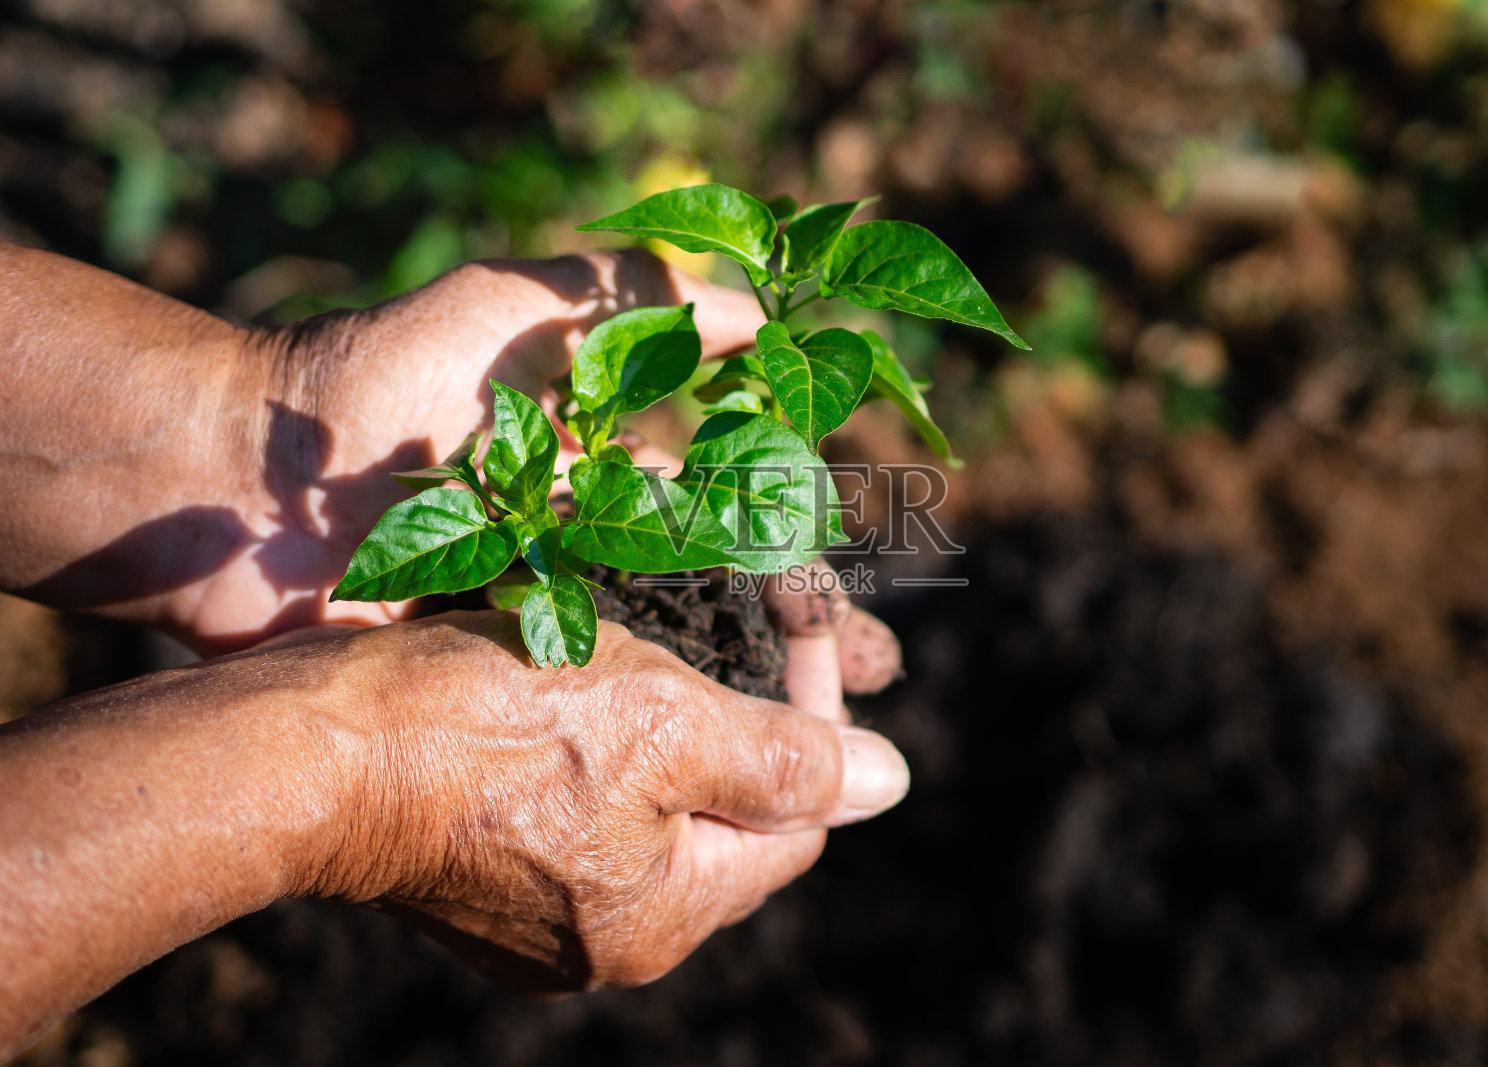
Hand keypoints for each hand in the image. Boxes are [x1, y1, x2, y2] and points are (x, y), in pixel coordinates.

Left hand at [217, 251, 902, 710]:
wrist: (231, 487)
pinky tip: (713, 758)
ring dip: (742, 690)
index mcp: (585, 458)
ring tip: (817, 737)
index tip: (853, 573)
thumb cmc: (377, 381)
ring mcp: (532, 609)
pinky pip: (590, 702)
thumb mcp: (514, 305)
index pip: (722, 502)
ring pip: (665, 658)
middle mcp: (571, 538)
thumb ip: (631, 294)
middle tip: (865, 680)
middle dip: (790, 633)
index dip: (791, 539)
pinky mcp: (486, 670)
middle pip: (710, 591)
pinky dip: (655, 726)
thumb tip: (763, 309)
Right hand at [297, 612, 908, 990]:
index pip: (797, 822)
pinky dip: (606, 737)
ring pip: (653, 805)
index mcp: (664, 912)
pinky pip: (583, 804)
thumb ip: (783, 761)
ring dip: (676, 718)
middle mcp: (607, 935)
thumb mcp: (665, 725)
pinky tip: (592, 672)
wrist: (307, 746)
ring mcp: (536, 913)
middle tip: (747, 615)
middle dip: (748, 714)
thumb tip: (892, 783)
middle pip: (727, 817)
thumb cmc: (487, 727)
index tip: (803, 625)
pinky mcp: (481, 872)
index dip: (819, 721)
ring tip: (669, 631)